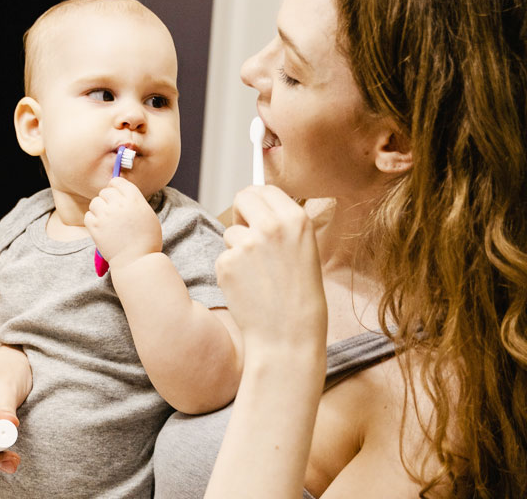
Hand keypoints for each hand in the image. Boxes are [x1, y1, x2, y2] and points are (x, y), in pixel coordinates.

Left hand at [84, 176, 161, 268]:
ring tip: (107, 220)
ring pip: (95, 202)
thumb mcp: (147, 214)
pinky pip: (88, 215)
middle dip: (107, 199)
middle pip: (105, 191)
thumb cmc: (146, 240)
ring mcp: (105, 215)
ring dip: (99, 209)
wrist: (137, 260)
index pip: (118, 181)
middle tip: (112, 211)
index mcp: (134, 199)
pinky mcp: (95, 227)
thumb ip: (134, 201)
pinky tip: (101, 227)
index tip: (116, 194)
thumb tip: (122, 193)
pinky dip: (93, 220)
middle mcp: (119, 204)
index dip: (116, 187)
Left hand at [215, 186, 326, 352]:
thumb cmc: (299, 297)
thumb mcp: (304, 250)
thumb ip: (282, 225)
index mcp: (296, 219)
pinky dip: (230, 271)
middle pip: (243, 197)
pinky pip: (223, 257)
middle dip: (241, 213)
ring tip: (258, 276)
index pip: (265, 189)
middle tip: (249, 237)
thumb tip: (256, 204)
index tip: (254, 213)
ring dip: (237, 249)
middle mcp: (271, 226)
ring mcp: (247, 244)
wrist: (289, 336)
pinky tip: (248, 288)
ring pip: (231, 232)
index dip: (257, 202)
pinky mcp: (227, 263)